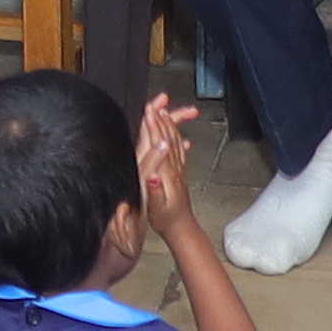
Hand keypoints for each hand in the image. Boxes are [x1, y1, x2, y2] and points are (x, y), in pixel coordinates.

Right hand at [135, 95, 202, 236]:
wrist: (181, 228)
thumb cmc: (166, 220)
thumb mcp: (157, 209)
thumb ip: (155, 191)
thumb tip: (152, 175)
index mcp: (165, 173)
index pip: (158, 144)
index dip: (154, 127)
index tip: (149, 111)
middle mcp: (172, 168)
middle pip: (167, 138)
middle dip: (163, 119)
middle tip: (159, 102)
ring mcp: (177, 170)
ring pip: (173, 141)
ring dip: (169, 125)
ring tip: (165, 111)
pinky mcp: (177, 174)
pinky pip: (177, 150)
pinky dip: (174, 138)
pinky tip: (177, 135)